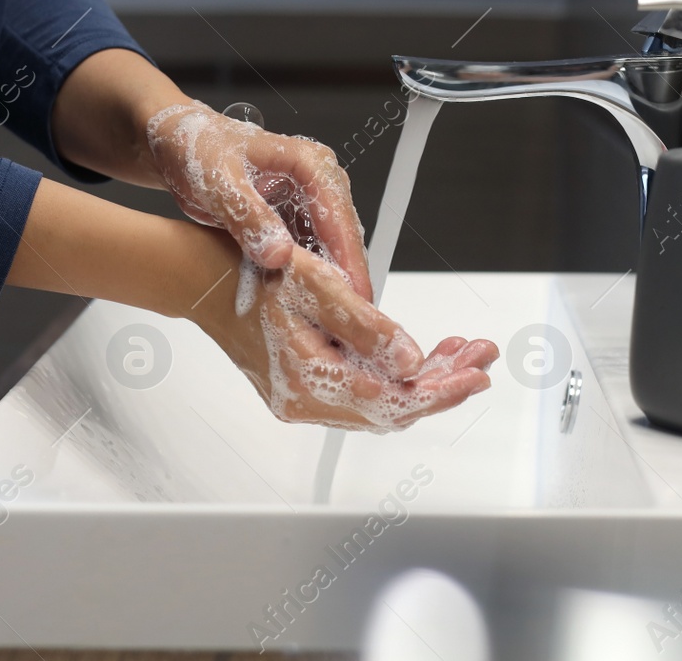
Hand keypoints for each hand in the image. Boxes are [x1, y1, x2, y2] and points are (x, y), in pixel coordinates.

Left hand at [146, 102, 372, 300]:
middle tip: (347, 319)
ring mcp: (304, 202)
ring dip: (326, 281)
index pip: (339, 216)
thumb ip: (249, 218)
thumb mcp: (219, 183)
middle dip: (345, 277)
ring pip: (327, 249)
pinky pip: (305, 253)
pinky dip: (304, 277)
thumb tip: (279, 256)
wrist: (174, 145)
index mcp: (309, 163)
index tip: (355, 295)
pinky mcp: (290, 219)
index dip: (349, 259)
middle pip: (341, 236)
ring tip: (327, 320)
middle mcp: (314, 181)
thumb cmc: (196, 150)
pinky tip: (301, 304)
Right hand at [195, 245, 499, 431]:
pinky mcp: (302, 387)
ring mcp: (302, 399)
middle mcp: (305, 402)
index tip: (478, 372)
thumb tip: (412, 361)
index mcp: (310, 383)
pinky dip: (393, 374)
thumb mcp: (316, 287)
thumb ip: (367, 328)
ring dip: (422, 378)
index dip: (443, 388)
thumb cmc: (250, 274)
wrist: (201, 278)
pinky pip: (360, 391)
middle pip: (392, 408)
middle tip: (480, 355)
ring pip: (379, 401)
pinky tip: (415, 352)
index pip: (395, 401)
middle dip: (442, 381)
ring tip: (459, 350)